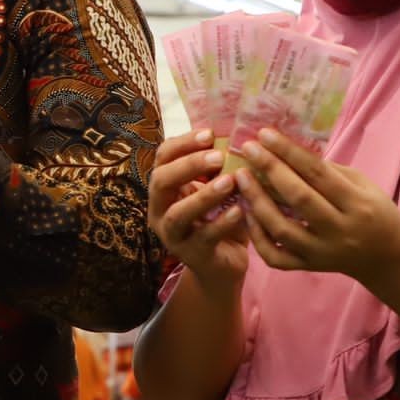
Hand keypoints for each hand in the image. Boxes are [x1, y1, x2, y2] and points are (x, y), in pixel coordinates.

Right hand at [148, 128, 247, 297]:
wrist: (223, 266)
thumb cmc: (219, 219)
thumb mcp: (214, 189)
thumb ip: (216, 168)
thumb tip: (235, 134)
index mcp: (164, 188)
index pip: (162, 157)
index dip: (183, 143)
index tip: (210, 134)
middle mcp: (159, 210)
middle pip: (160, 182)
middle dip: (188, 166)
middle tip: (218, 156)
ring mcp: (172, 236)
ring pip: (177, 213)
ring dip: (203, 195)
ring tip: (230, 181)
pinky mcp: (191, 256)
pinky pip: (203, 238)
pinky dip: (222, 223)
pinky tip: (240, 211)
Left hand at [233, 129, 399, 284]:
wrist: (387, 258)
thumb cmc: (375, 212)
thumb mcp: (363, 185)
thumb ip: (329, 171)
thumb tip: (288, 150)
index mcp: (358, 204)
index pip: (318, 173)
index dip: (289, 152)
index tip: (265, 134)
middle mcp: (339, 230)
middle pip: (298, 198)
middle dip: (269, 169)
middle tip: (248, 148)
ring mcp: (322, 252)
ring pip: (282, 229)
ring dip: (257, 201)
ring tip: (241, 177)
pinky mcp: (309, 267)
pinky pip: (275, 256)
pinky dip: (257, 236)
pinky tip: (247, 213)